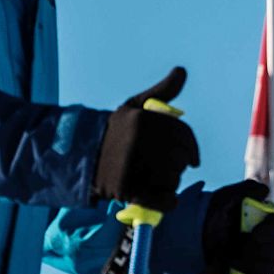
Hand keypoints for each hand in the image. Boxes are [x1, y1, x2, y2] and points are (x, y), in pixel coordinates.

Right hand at [96, 66, 198, 210]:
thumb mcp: (135, 107)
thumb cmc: (114, 131)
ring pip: (172, 179)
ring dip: (169, 183)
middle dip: (176, 166)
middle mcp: (140, 141)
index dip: (192, 149)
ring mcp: (133, 165)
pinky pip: (163, 200)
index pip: (184, 136)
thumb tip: (182, 71)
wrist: (80, 155)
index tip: (193, 160)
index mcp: (144, 120)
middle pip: (180, 159)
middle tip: (162, 169)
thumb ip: (162, 92)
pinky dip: (167, 202)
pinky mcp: (128, 188)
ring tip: (153, 179)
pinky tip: (163, 199)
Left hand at [170, 181, 273, 273]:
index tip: (256, 234)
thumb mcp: (225, 196)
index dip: (272, 231)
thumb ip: (245, 190)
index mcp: (264, 222)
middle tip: (240, 247)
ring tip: (234, 261)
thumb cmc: (211, 213)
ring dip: (254, 266)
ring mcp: (258, 262)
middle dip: (259, 250)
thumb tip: (264, 191)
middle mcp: (265, 243)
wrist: (192, 236)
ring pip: (270, 268)